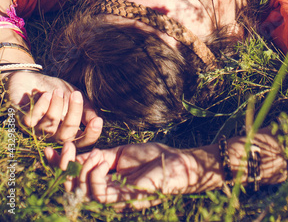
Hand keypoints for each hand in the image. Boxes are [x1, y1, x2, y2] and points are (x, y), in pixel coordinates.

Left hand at [5, 71, 102, 146]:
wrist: (32, 78)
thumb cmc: (55, 89)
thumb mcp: (74, 95)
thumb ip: (86, 109)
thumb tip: (98, 120)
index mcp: (67, 131)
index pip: (81, 142)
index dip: (90, 136)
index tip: (97, 121)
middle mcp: (52, 136)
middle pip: (67, 136)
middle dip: (74, 114)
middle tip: (76, 95)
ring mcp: (37, 131)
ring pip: (50, 127)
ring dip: (57, 106)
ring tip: (58, 91)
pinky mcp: (23, 122)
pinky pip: (34, 119)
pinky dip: (43, 105)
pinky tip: (46, 95)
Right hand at [45, 141, 205, 209]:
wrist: (178, 163)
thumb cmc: (152, 158)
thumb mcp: (120, 153)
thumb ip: (100, 157)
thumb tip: (80, 156)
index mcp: (105, 184)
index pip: (76, 180)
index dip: (60, 168)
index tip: (49, 151)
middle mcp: (107, 195)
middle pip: (74, 189)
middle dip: (65, 167)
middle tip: (66, 146)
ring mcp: (116, 200)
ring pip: (83, 192)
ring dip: (82, 169)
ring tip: (93, 154)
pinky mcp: (125, 200)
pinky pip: (99, 193)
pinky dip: (94, 175)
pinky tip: (102, 161)